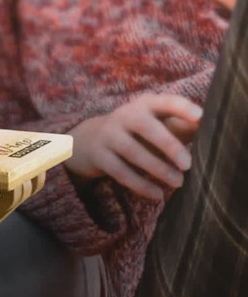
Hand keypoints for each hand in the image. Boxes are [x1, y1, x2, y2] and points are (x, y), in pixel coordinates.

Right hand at [66, 94, 201, 199]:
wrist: (88, 140)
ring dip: (157, 168)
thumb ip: (180, 126)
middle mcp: (124, 116)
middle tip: (188, 165)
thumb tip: (208, 131)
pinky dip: (139, 184)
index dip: (182, 108)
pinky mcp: (99, 156)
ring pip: (132, 151)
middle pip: (146, 127)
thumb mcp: (154, 123)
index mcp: (144, 104)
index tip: (200, 118)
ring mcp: (108, 135)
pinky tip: (157, 194)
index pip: (165, 102)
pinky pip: (120, 171)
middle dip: (168, 145)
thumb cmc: (135, 133)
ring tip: (178, 183)